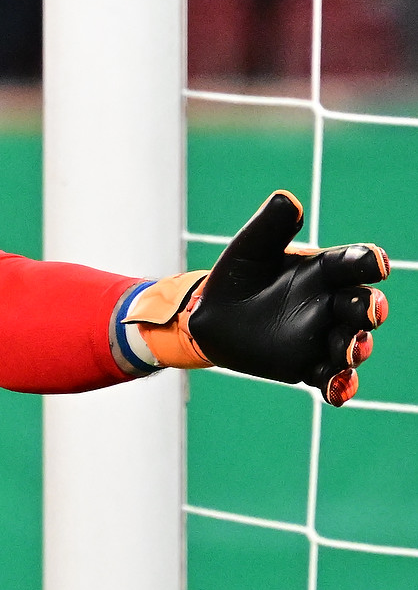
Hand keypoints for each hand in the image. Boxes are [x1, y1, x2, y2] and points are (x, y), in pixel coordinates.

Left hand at [125, 190, 389, 404]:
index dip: (367, 262)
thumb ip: (271, 225)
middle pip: (362, 306)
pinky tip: (337, 390)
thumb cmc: (239, 273)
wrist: (212, 312)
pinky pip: (329, 378)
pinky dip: (338, 386)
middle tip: (370, 310)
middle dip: (369, 308)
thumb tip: (287, 199)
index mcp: (324, 269)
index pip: (353, 264)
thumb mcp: (251, 247)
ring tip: (349, 348)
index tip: (377, 261)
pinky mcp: (307, 365)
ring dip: (357, 348)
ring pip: (351, 344)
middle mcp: (331, 303)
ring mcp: (323, 337)